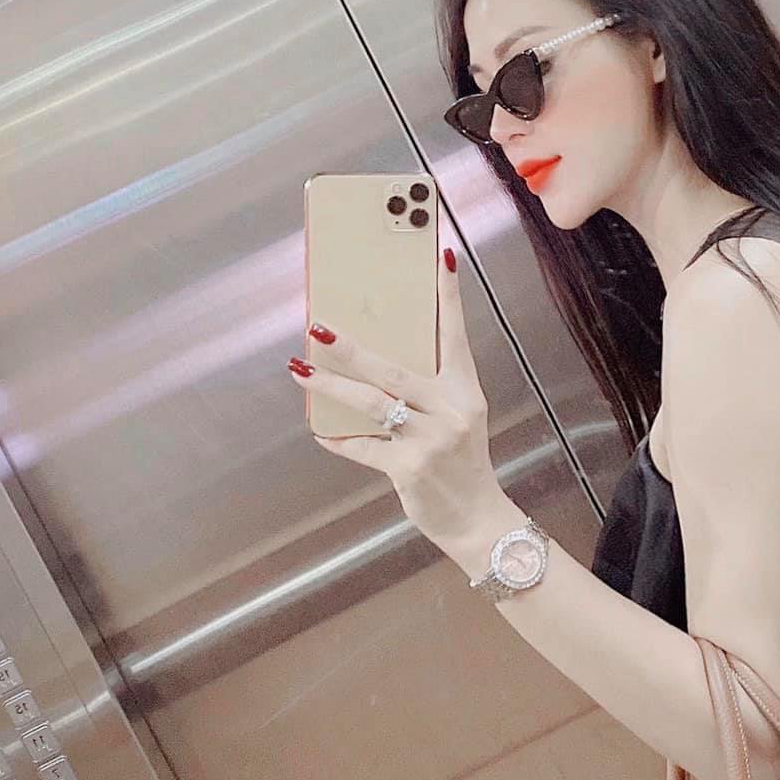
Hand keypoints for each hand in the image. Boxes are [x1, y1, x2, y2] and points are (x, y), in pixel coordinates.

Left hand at [289, 246, 507, 551]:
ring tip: (301, 370)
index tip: (442, 259)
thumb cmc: (463, 464)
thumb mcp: (458, 419)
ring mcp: (430, 439)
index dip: (449, 298)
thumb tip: (375, 365)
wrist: (478, 520)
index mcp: (464, 391)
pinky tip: (320, 432)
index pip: (455, 335)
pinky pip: (364, 448)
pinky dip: (340, 440)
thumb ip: (427, 393)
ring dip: (332, 386)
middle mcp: (450, 409)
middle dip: (351, 348)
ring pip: (372, 404)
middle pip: (393, 369)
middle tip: (318, 326)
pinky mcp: (409, 468)